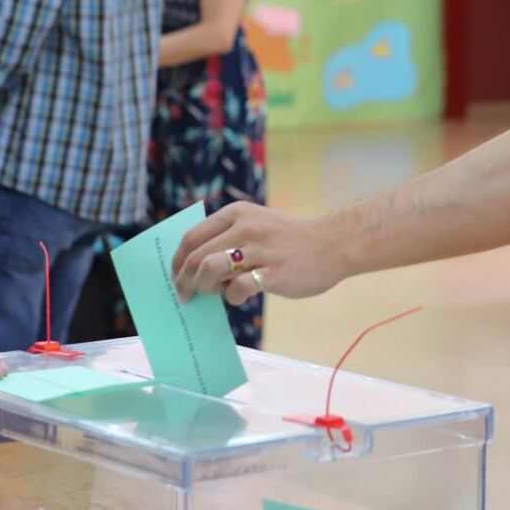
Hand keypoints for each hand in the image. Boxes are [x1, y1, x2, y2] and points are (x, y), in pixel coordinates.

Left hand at [170, 202, 346, 304]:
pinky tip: (239, 296)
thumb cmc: (292, 240)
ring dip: (202, 286)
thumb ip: (230, 237)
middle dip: (183, 280)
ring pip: (210, 269)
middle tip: (185, 295)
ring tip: (210, 295)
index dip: (177, 261)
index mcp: (237, 213)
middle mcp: (245, 227)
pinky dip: (231, 296)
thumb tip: (196, 266)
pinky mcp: (273, 272)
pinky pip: (238, 288)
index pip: (191, 236)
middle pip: (195, 255)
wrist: (334, 243)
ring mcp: (260, 249)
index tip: (175, 277)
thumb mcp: (258, 224)